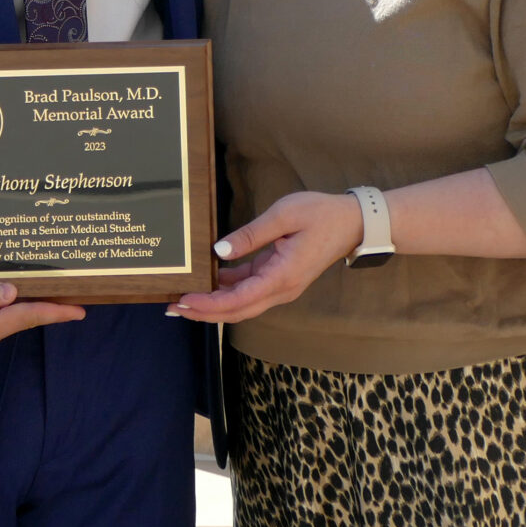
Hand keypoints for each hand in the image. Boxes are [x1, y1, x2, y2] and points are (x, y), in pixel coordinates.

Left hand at [168, 191, 364, 325]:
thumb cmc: (321, 214)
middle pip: (236, 310)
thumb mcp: (284, 215)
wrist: (353, 222)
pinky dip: (227, 290)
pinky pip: (249, 290)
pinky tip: (208, 281)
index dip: (208, 304)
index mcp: (282, 277)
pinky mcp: (279, 278)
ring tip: (183, 298)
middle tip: (172, 307)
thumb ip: (251, 235)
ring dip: (213, 304)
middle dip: (203, 312)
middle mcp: (281, 289)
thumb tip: (219, 251)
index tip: (184, 301)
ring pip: (242, 304)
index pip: (238, 300)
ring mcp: (281, 286)